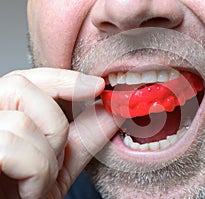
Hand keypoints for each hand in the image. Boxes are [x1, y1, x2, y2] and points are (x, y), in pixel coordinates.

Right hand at [0, 68, 117, 198]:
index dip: (62, 78)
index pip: (26, 78)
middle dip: (54, 126)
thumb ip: (83, 136)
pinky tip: (29, 191)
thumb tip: (110, 113)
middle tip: (56, 158)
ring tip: (39, 183)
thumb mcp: (58, 164)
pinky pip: (9, 147)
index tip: (98, 86)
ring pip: (21, 122)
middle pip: (21, 87)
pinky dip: (34, 172)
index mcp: (2, 115)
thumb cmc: (23, 195)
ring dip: (46, 160)